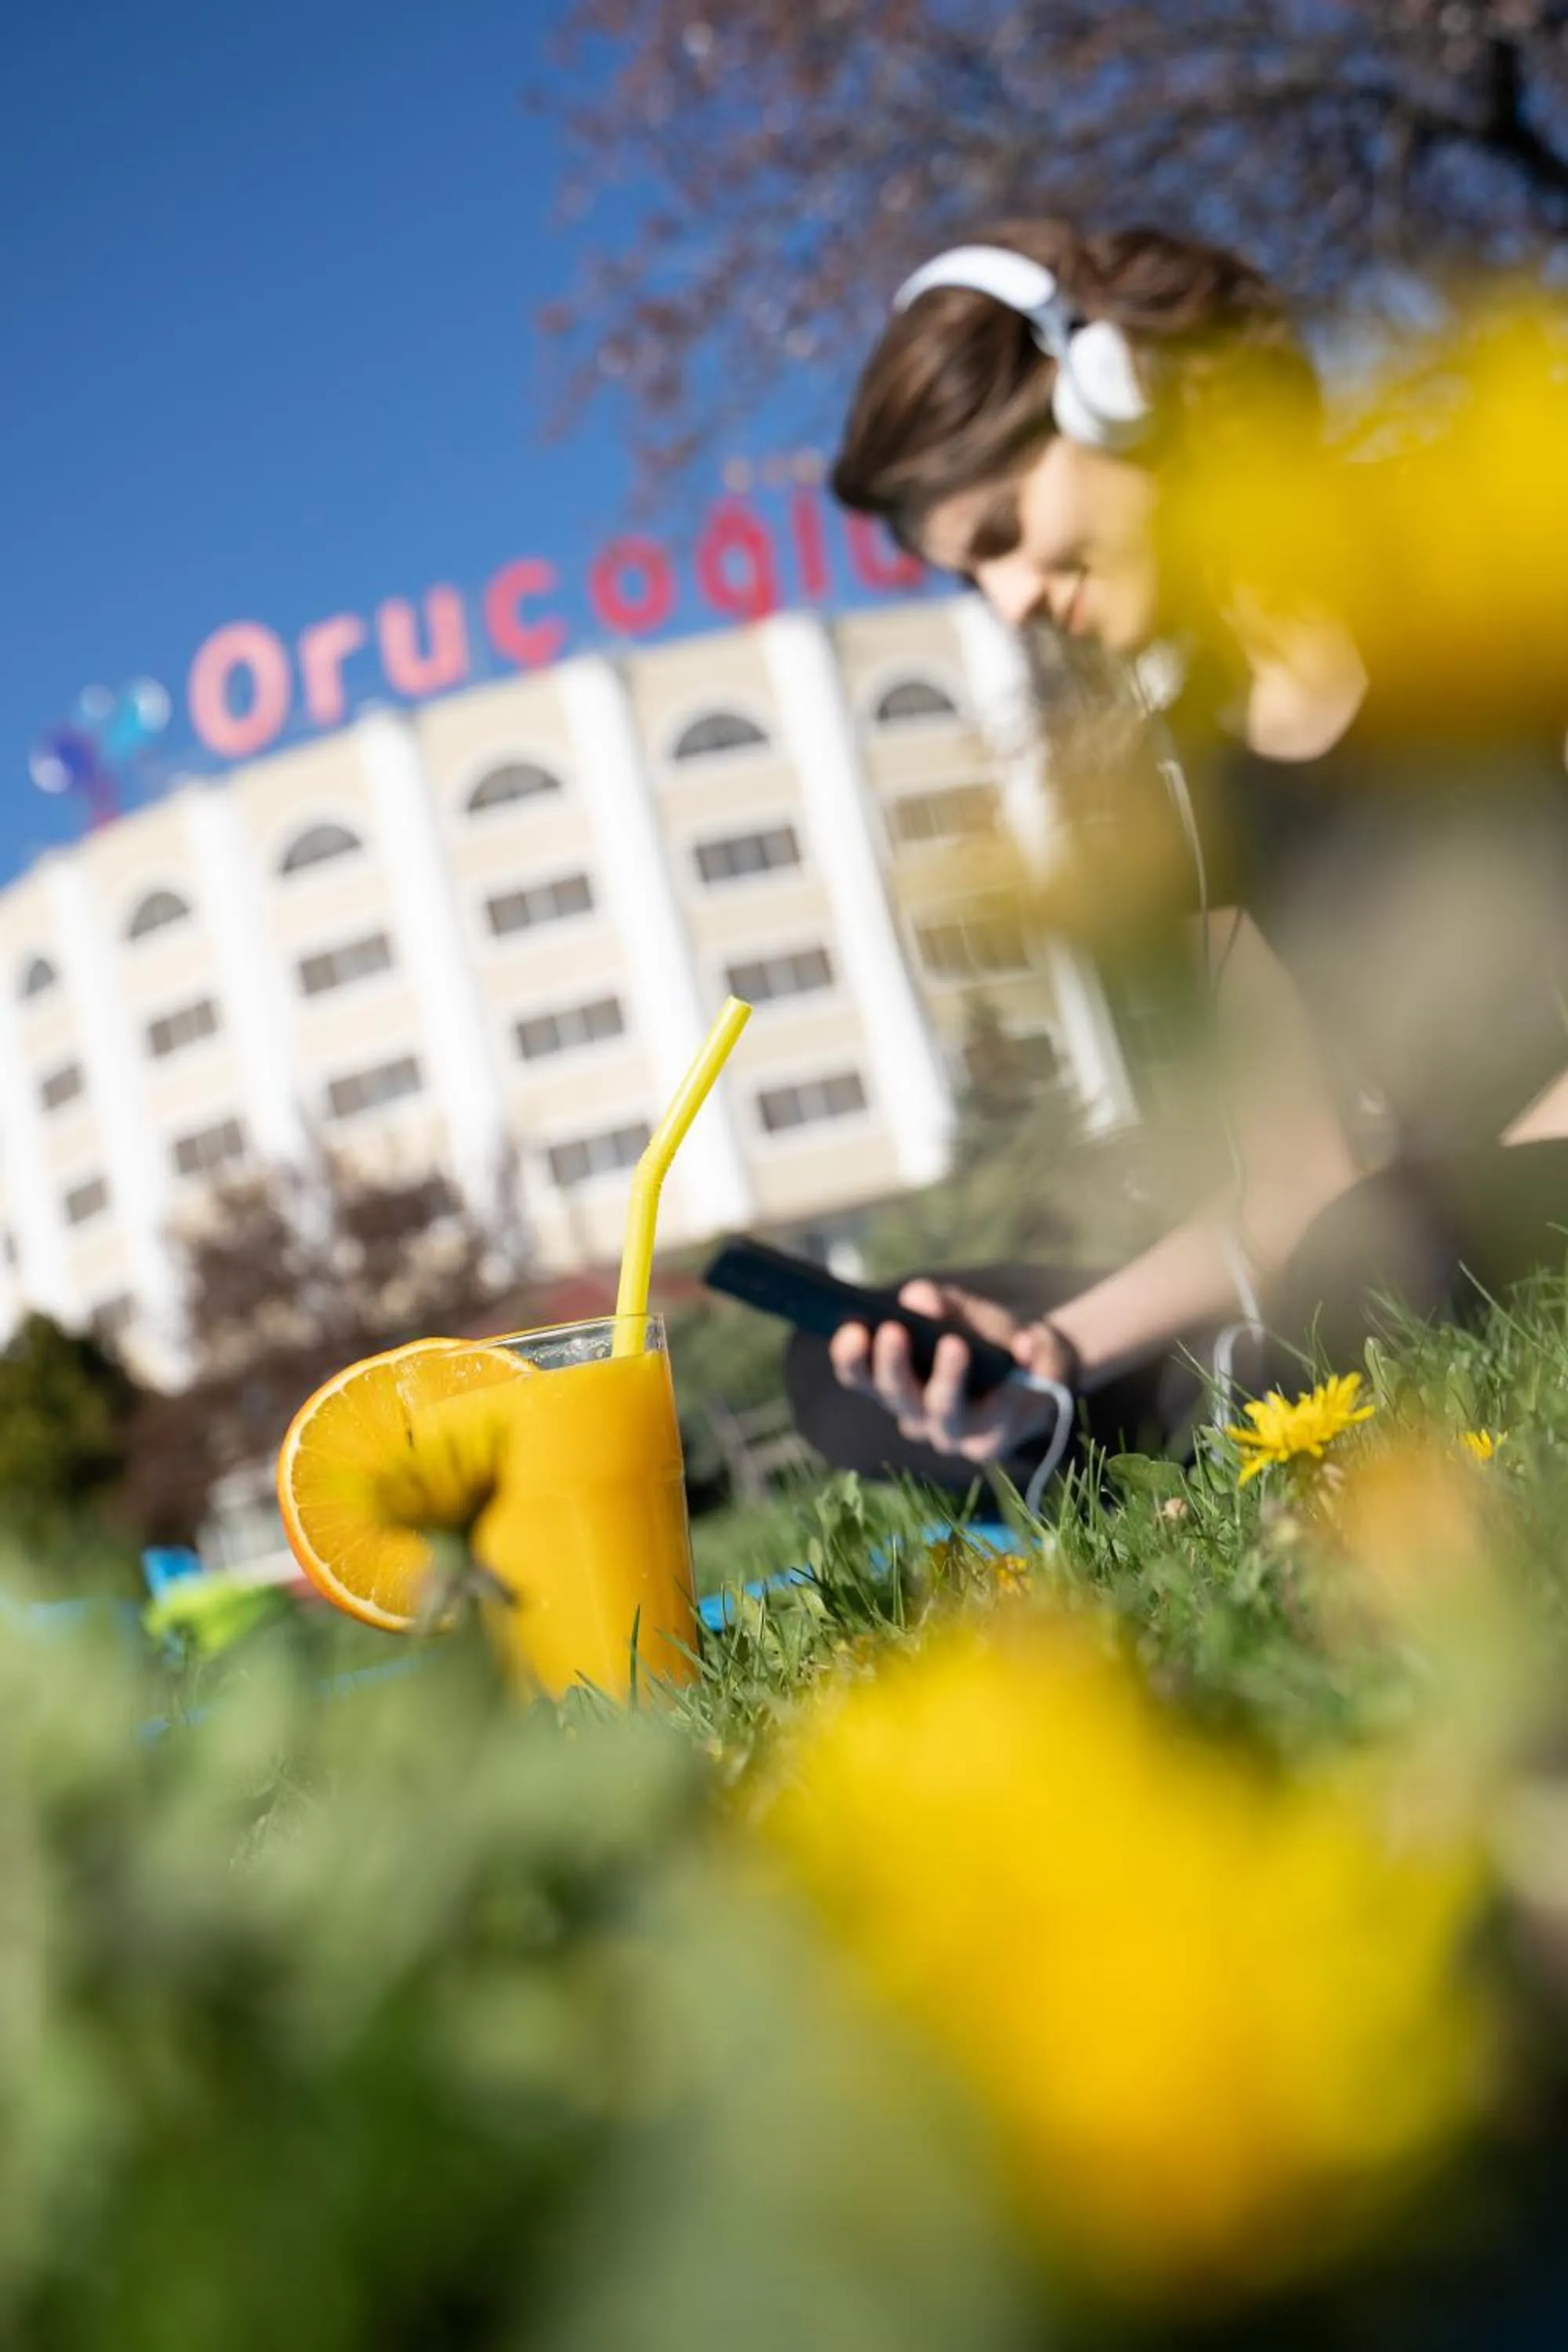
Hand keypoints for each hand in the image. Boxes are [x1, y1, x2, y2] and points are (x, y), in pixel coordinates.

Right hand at [828, 1279, 1073, 1461]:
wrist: (1035, 1369)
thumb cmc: (983, 1337)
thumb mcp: (960, 1311)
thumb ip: (938, 1302)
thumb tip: (917, 1297)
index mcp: (894, 1384)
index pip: (860, 1376)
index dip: (851, 1357)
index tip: (850, 1329)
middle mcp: (915, 1416)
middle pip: (898, 1396)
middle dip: (893, 1365)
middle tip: (893, 1330)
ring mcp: (953, 1434)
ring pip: (944, 1412)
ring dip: (948, 1378)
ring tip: (954, 1344)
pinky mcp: (992, 1443)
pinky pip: (1002, 1410)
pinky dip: (1016, 1376)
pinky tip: (1026, 1344)